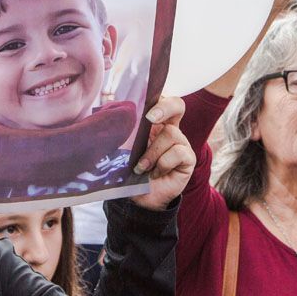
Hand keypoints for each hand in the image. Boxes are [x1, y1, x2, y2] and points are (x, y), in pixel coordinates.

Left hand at [130, 96, 195, 210]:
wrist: (139, 199)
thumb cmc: (130, 172)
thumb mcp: (123, 150)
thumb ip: (122, 133)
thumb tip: (109, 116)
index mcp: (154, 124)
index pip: (161, 100)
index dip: (157, 97)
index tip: (144, 107)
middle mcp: (170, 130)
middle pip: (177, 105)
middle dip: (164, 107)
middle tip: (150, 118)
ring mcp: (181, 144)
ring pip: (171, 133)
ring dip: (152, 152)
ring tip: (141, 167)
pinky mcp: (187, 159)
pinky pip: (178, 152)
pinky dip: (162, 163)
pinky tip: (154, 174)